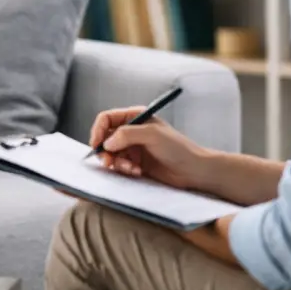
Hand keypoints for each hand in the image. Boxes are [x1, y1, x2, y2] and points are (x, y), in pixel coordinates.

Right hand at [89, 106, 208, 190]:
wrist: (194, 171)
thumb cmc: (178, 148)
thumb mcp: (152, 135)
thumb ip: (127, 134)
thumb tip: (107, 142)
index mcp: (135, 117)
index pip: (106, 119)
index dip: (98, 130)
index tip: (96, 144)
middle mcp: (131, 131)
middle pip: (105, 138)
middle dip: (105, 150)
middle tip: (109, 162)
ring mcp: (133, 148)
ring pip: (110, 154)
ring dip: (116, 162)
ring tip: (130, 168)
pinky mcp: (135, 163)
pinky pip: (119, 166)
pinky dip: (124, 169)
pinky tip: (137, 172)